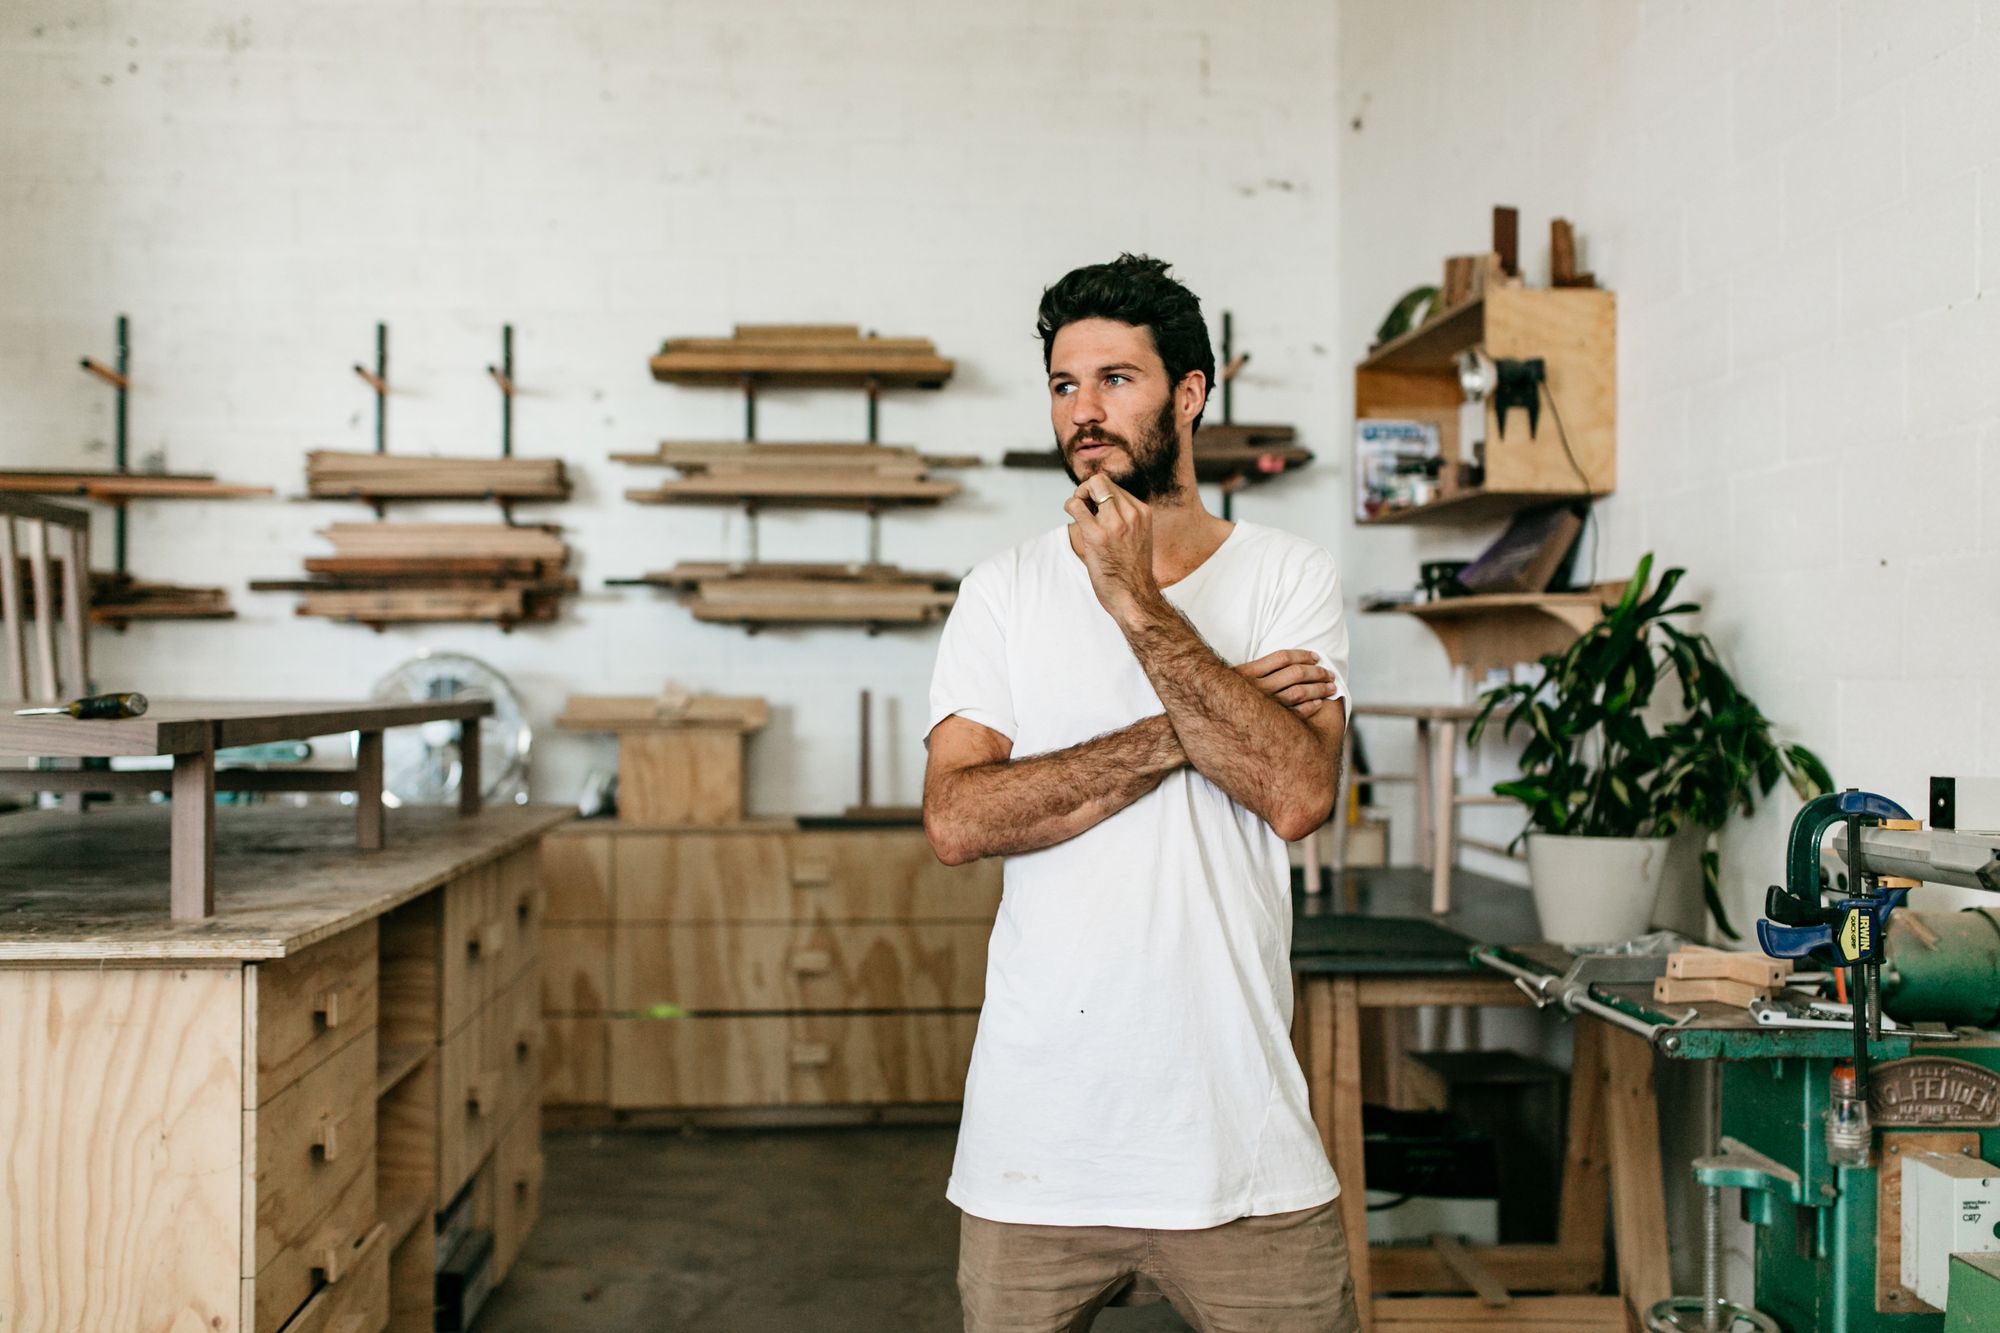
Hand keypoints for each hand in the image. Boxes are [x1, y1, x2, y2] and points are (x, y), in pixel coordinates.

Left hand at [1063, 475, 1158, 621]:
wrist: (1135, 597)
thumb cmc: (1131, 573)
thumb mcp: (1138, 537)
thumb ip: (1125, 519)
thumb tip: (1099, 504)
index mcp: (1142, 512)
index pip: (1114, 486)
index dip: (1098, 494)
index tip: (1093, 510)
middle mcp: (1132, 514)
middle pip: (1101, 481)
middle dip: (1086, 491)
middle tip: (1082, 508)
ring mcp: (1116, 523)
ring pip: (1091, 486)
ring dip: (1078, 497)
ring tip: (1078, 514)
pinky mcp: (1097, 535)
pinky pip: (1076, 506)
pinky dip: (1070, 506)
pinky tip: (1072, 517)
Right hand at [1236, 649, 1338, 717]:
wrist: (1211, 722)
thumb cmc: (1229, 697)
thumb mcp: (1236, 679)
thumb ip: (1258, 669)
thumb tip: (1289, 661)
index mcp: (1248, 672)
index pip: (1283, 657)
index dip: (1303, 655)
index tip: (1316, 657)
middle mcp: (1256, 687)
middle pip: (1295, 674)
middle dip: (1317, 672)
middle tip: (1329, 674)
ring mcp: (1263, 706)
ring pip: (1299, 692)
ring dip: (1319, 689)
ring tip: (1331, 688)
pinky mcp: (1268, 722)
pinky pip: (1295, 713)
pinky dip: (1310, 707)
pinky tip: (1318, 703)